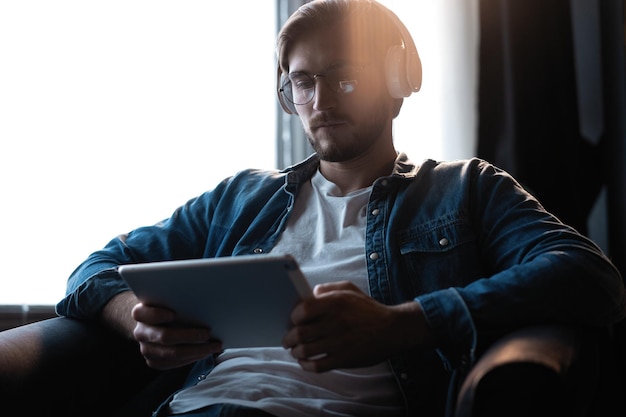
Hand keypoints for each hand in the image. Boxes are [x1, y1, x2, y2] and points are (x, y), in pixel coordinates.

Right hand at [131, 303, 222, 369]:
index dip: (157, 314)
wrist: (153, 323)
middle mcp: (140, 332)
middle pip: (164, 336)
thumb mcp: (167, 300)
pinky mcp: (153, 361)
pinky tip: (204, 352)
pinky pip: (174, 364)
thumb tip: (202, 303)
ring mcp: (146, 349)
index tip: (174, 314)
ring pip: (172, 353)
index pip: (141, 314)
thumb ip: (176, 301)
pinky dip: (192, 358)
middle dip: (190, 336)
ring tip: (214, 346)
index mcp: (140, 313)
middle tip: (208, 333)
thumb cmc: (165, 307)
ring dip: (196, 350)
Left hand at [282, 281, 432, 371]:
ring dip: (296, 352)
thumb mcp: (349, 289)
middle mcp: (335, 322)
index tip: (293, 321)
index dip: (294, 317)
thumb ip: (327, 288)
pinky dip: (307, 366)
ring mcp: (339, 342)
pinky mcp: (344, 359)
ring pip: (306, 351)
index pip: (303, 310)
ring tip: (296, 351)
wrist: (393, 329)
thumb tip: (309, 294)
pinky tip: (306, 362)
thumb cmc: (368, 309)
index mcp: (335, 303)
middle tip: (287, 340)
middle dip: (289, 338)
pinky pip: (317, 366)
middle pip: (300, 333)